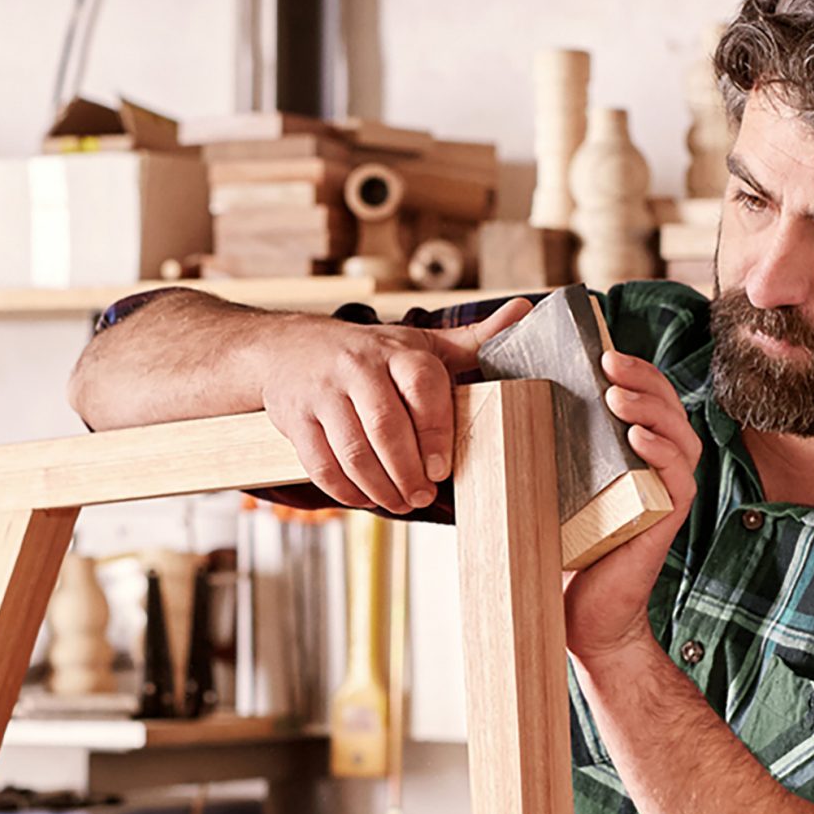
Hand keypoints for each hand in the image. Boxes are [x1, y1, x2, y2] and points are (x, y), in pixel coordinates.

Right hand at [255, 297, 530, 513]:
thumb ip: (473, 340)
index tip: (442, 468)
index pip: (421, 385)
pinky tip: (365, 497)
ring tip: (400, 502)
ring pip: (352, 451)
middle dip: (408, 471)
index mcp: (397, 350)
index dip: (435, 430)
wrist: (288, 347)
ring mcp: (323, 394)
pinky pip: (321, 464)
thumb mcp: (419, 342)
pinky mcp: (295, 420)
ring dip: (380, 487)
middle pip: (386, 426)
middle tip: (423, 496)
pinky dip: (345, 490)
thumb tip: (524, 312)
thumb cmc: (368, 352)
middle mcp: (358, 367)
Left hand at [563, 349, 701, 666]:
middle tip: (609, 361)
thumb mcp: (550, 481)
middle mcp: (657, 465)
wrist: (577, 614)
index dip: (634, 368)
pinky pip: (679, 477)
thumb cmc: (562, 544)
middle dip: (642, 376)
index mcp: (633, 450)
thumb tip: (496, 397)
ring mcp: (666, 491)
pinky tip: (638, 438)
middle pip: (667, 404)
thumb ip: (542, 443)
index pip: (647, 395)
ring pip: (679, 434)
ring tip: (618, 396)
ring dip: (651, 408)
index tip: (602, 350)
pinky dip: (662, 452)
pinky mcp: (667, 519)